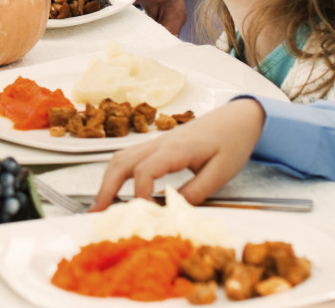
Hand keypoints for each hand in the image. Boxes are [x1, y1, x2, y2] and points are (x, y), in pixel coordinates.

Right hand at [91, 98, 264, 210]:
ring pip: (121, 158)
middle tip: (96, 212)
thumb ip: (196, 191)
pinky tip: (118, 189)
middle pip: (121, 162)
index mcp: (175, 149)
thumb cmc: (232, 142)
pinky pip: (130, 157)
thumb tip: (172, 208)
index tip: (147, 215)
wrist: (237, 119)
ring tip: (101, 204)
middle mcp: (159, 143)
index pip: (144, 172)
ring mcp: (156, 142)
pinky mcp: (158, 145)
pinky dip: (118, 174)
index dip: (140, 195)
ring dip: (108, 180)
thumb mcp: (221, 172)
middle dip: (106, 188)